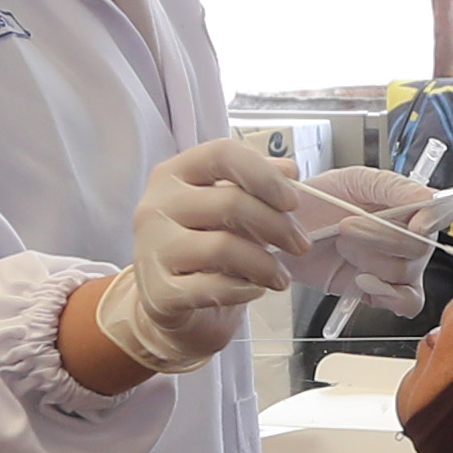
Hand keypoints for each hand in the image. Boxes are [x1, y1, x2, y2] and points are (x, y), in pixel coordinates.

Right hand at [87, 138, 312, 376]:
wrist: (165, 297)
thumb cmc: (200, 243)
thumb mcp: (225, 207)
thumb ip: (254, 183)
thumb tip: (290, 169)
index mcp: (174, 173)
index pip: (221, 155)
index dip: (264, 175)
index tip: (293, 201)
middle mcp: (156, 205)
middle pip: (230, 203)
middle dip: (278, 226)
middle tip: (301, 245)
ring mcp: (152, 248)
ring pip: (223, 248)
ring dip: (265, 264)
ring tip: (281, 277)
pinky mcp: (157, 291)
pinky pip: (212, 288)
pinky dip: (243, 290)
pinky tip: (254, 290)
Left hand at [291, 162, 449, 311]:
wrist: (285, 233)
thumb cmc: (320, 201)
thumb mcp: (353, 180)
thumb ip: (393, 186)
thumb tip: (428, 198)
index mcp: (409, 205)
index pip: (443, 211)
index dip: (435, 219)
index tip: (415, 224)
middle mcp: (410, 237)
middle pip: (422, 247)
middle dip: (380, 238)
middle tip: (345, 226)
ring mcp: (398, 267)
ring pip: (407, 273)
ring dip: (369, 260)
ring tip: (342, 248)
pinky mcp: (382, 293)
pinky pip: (408, 303)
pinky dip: (388, 294)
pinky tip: (362, 282)